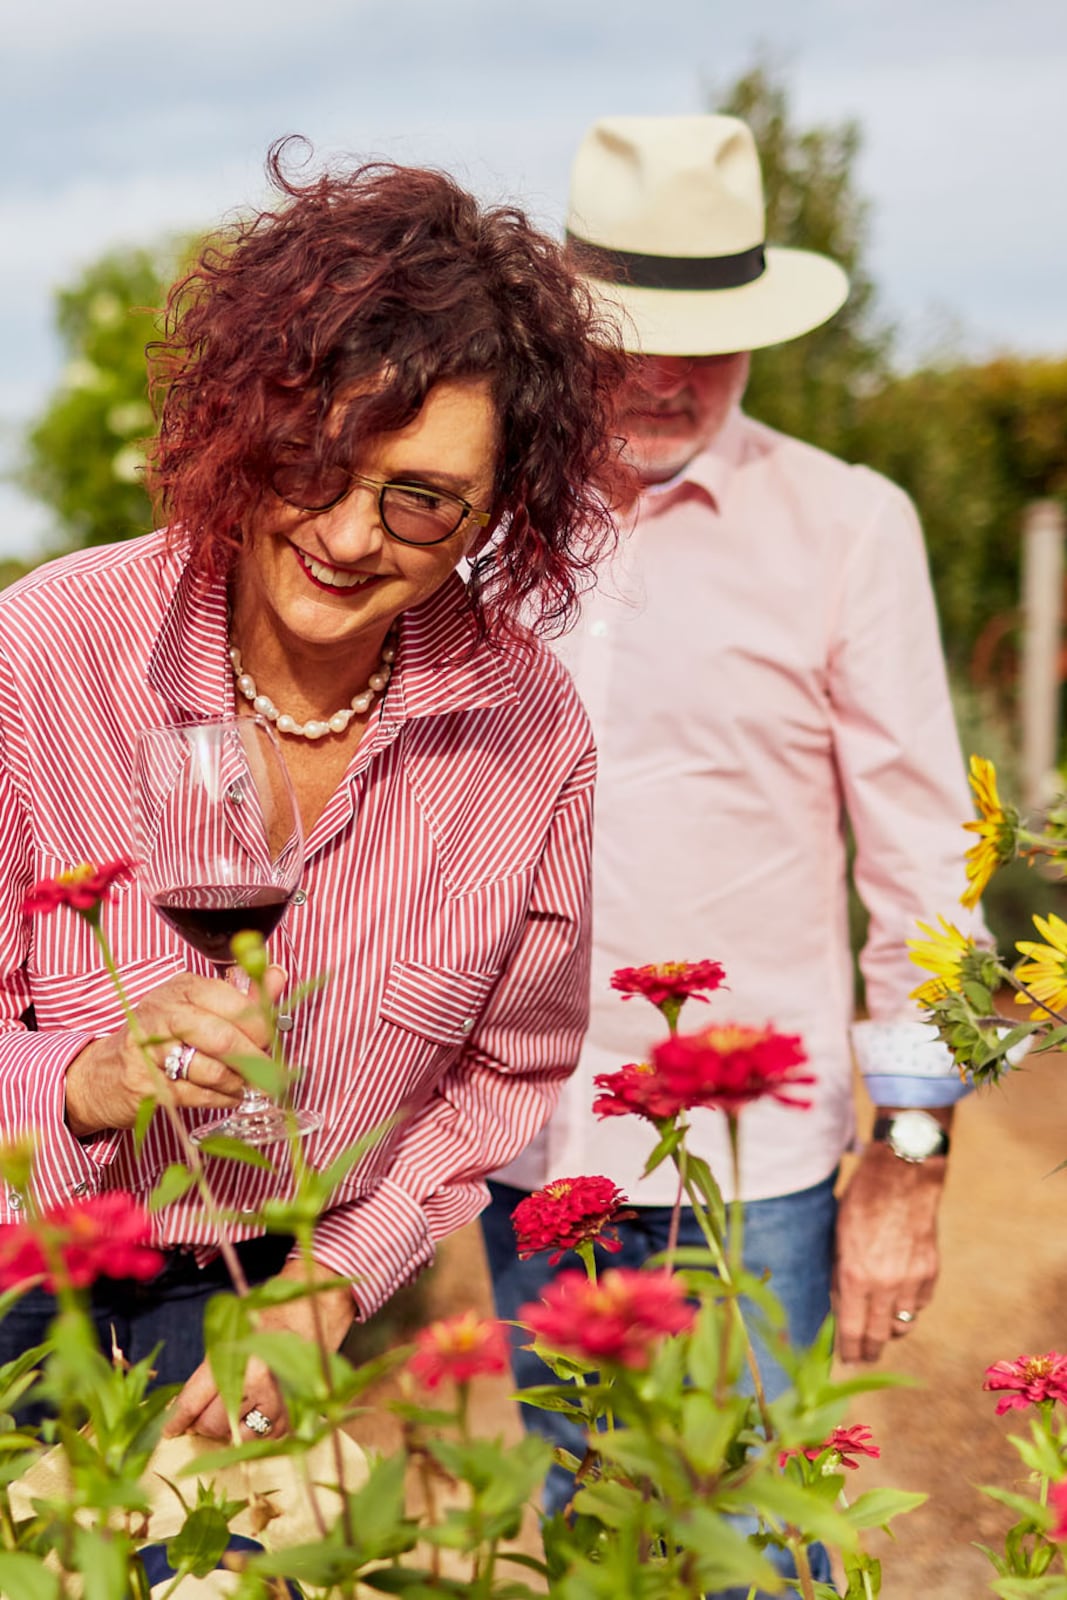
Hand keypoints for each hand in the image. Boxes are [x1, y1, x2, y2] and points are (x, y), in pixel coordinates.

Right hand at [64, 966, 286, 1137]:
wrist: (102, 1074)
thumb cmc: (159, 1037)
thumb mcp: (196, 1007)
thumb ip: (241, 995)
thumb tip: (278, 976)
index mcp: (181, 988)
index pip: (233, 1002)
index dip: (260, 1026)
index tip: (270, 1040)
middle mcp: (162, 1014)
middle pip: (223, 1038)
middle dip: (255, 1059)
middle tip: (271, 1072)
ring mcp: (149, 1051)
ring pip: (213, 1070)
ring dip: (239, 1083)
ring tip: (246, 1084)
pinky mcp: (146, 1086)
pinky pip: (199, 1095)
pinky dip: (222, 1099)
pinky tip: (229, 1096)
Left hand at [163, 1260, 354, 1439]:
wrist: (314, 1308)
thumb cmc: (267, 1314)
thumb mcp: (231, 1331)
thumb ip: (208, 1370)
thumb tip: (182, 1409)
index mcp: (237, 1357)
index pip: (195, 1401)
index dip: (177, 1420)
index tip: (169, 1430)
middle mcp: (259, 1382)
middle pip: (213, 1425)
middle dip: (203, 1423)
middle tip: (203, 1414)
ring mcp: (280, 1400)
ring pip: (237, 1437)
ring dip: (228, 1430)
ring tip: (230, 1413)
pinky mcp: (296, 1411)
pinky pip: (265, 1437)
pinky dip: (255, 1431)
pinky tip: (254, 1414)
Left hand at [832, 1140, 946, 1362]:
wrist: (902, 1176)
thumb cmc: (861, 1200)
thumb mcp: (838, 1236)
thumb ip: (840, 1274)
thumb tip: (841, 1305)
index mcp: (857, 1276)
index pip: (852, 1330)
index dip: (848, 1350)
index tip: (846, 1360)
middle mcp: (886, 1284)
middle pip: (879, 1335)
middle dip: (869, 1350)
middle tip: (862, 1356)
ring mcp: (912, 1280)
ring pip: (903, 1324)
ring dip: (890, 1330)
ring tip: (880, 1330)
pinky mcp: (931, 1271)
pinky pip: (919, 1303)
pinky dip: (909, 1306)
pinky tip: (899, 1299)